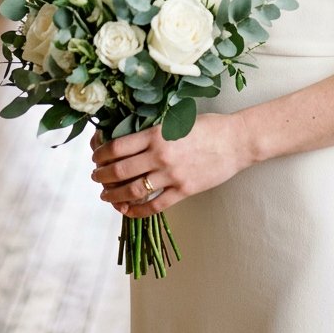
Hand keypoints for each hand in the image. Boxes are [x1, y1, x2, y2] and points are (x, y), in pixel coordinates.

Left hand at [90, 113, 251, 216]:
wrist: (237, 140)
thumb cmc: (209, 126)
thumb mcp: (177, 121)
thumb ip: (154, 131)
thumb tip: (129, 139)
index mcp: (157, 134)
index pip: (118, 147)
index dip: (101, 154)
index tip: (96, 157)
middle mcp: (161, 155)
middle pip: (120, 170)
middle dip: (102, 176)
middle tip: (96, 177)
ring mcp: (172, 175)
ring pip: (133, 191)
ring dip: (114, 195)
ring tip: (106, 195)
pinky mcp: (184, 190)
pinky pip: (154, 206)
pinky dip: (137, 211)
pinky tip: (128, 210)